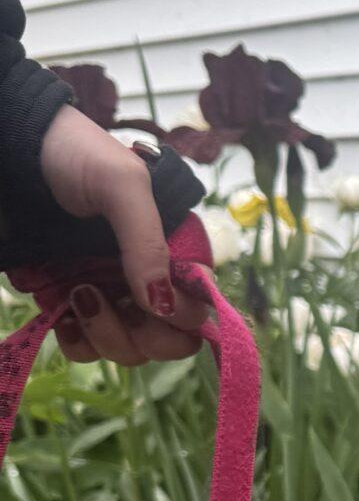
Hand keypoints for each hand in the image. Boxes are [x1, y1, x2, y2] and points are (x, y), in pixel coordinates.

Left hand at [37, 104, 208, 363]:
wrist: (14, 149)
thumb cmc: (75, 156)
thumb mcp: (122, 184)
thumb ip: (147, 240)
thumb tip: (161, 305)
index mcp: (174, 252)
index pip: (199, 307)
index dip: (184, 316)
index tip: (154, 303)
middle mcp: (147, 280)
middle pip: (169, 341)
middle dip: (144, 335)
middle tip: (109, 298)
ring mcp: (110, 295)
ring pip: (128, 350)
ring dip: (105, 334)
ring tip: (77, 291)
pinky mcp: (72, 306)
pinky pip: (87, 349)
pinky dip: (77, 341)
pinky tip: (62, 315)